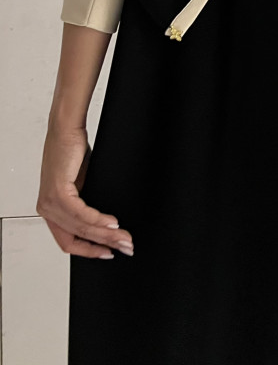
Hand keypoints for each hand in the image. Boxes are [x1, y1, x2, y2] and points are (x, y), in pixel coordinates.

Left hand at [36, 125, 133, 258]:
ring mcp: (49, 202)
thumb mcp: (79, 186)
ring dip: (106, 235)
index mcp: (50, 211)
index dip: (90, 251)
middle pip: (77, 237)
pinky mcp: (57, 193)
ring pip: (81, 228)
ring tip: (124, 237)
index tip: (109, 253)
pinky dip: (99, 220)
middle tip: (126, 246)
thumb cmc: (72, 152)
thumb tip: (105, 225)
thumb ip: (85, 206)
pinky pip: (81, 214)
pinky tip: (113, 223)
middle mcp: (46, 209)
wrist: (66, 129)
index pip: (68, 242)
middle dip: (105, 244)